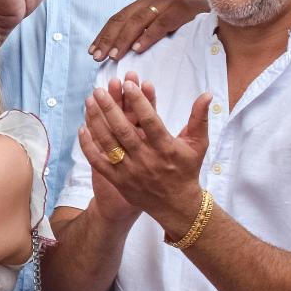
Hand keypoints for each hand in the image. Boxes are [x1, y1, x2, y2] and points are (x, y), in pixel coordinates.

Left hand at [78, 73, 210, 234]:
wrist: (176, 205)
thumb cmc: (187, 170)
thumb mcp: (197, 144)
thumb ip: (200, 118)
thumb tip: (207, 94)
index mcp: (166, 148)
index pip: (151, 121)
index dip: (139, 102)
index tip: (129, 85)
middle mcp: (146, 159)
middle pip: (124, 130)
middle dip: (110, 108)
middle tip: (99, 90)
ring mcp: (129, 170)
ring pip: (108, 143)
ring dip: (96, 121)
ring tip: (89, 102)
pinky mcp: (117, 180)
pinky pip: (98, 161)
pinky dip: (88, 145)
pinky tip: (82, 128)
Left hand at [89, 0, 209, 61]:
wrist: (223, 9)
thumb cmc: (191, 22)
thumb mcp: (164, 24)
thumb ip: (145, 30)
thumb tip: (121, 50)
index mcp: (146, 3)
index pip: (118, 19)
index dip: (104, 35)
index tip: (91, 52)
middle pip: (124, 19)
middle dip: (108, 39)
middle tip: (97, 57)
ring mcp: (169, 2)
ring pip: (138, 21)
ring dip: (123, 39)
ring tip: (113, 55)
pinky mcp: (183, 8)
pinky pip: (161, 23)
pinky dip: (148, 36)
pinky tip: (137, 49)